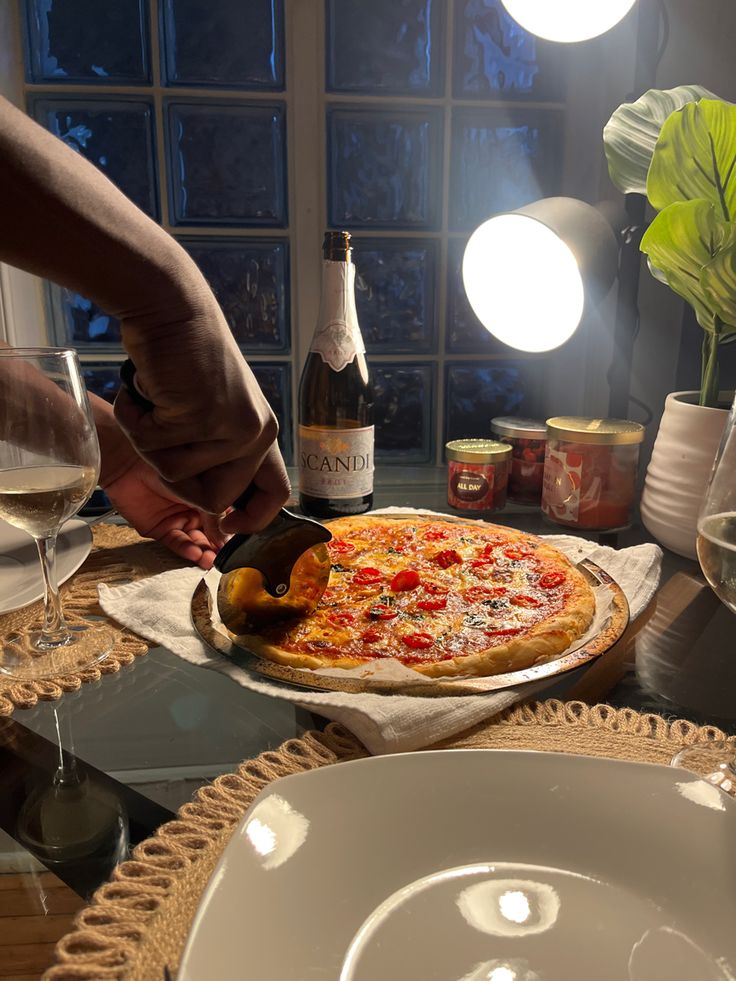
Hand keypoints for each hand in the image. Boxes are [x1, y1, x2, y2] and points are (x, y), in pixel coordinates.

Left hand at [103, 454, 225, 568]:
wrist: (130, 464)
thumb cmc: (165, 465)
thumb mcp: (199, 491)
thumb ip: (214, 515)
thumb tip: (226, 539)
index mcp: (209, 496)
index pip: (225, 518)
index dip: (232, 531)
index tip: (238, 544)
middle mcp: (196, 510)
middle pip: (211, 533)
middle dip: (217, 546)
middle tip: (223, 556)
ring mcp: (179, 520)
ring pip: (195, 541)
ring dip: (204, 552)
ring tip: (210, 559)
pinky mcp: (161, 530)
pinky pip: (177, 543)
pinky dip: (187, 549)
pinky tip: (196, 553)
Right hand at [114, 285, 290, 528]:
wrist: (172, 308)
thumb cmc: (184, 359)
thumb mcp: (215, 409)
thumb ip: (218, 452)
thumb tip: (217, 512)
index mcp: (262, 433)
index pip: (275, 494)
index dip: (253, 520)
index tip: (225, 529)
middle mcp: (256, 434)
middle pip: (212, 501)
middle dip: (174, 479)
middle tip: (163, 433)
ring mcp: (232, 426)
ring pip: (174, 475)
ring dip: (150, 442)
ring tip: (157, 400)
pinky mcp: (204, 416)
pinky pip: (153, 445)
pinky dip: (137, 420)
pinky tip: (146, 390)